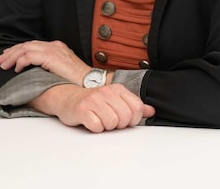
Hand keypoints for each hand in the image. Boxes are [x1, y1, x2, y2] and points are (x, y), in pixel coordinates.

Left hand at [0, 40, 87, 84]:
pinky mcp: (51, 57)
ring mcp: (53, 50)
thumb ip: (50, 67)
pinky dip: (20, 62)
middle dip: (11, 52)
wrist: (90, 82)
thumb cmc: (78, 81)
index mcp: (57, 47)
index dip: (18, 50)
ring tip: (4, 65)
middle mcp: (54, 45)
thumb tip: (35, 73)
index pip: (33, 45)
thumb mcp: (62, 70)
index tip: (8, 57)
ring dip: (12, 57)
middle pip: (27, 45)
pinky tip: (16, 69)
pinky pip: (29, 56)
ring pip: (25, 49)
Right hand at [33, 83, 155, 132]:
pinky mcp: (82, 110)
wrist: (68, 99)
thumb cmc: (94, 102)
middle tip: (111, 122)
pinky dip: (96, 128)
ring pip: (112, 123)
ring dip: (107, 127)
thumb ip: (134, 105)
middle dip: (120, 125)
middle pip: (126, 117)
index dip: (134, 119)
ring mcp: (93, 100)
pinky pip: (97, 126)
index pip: (137, 108)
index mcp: (118, 89)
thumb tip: (151, 111)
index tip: (126, 120)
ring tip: (101, 121)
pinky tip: (92, 123)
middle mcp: (106, 92)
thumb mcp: (116, 100)